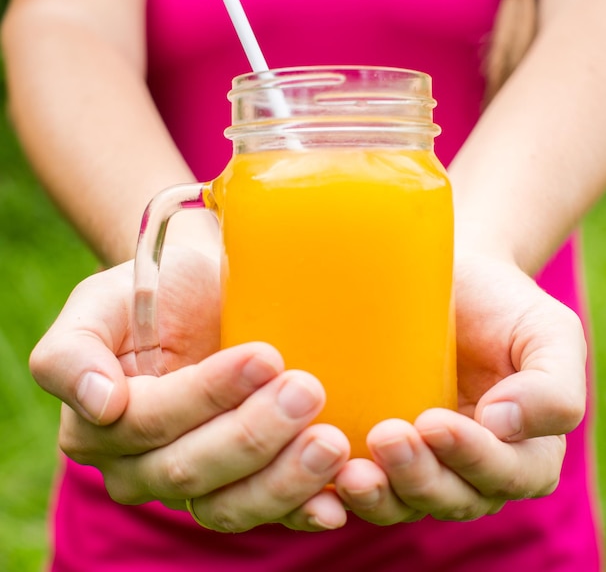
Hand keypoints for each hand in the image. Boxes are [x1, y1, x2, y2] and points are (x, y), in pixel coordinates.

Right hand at [30, 250, 349, 531]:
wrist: (202, 294)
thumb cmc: (156, 291)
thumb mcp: (100, 303)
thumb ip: (73, 352)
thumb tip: (100, 403)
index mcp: (103, 425)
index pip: (152, 422)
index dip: (208, 395)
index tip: (264, 356)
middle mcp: (141, 467)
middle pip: (192, 471)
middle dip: (253, 434)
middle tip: (306, 390)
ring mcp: (195, 482)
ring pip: (229, 505)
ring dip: (284, 478)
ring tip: (331, 441)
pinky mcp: (241, 483)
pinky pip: (265, 512)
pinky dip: (300, 511)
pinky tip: (334, 501)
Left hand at [334, 255, 585, 523]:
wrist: (453, 281)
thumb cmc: (504, 307)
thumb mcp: (548, 334)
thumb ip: (551, 387)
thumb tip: (503, 424)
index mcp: (522, 452)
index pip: (505, 474)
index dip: (472, 457)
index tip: (435, 422)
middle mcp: (470, 469)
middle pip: (449, 497)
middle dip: (418, 475)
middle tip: (386, 436)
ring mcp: (420, 462)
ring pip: (401, 501)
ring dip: (377, 494)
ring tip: (350, 470)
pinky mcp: (374, 449)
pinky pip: (361, 482)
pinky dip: (338, 490)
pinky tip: (318, 475)